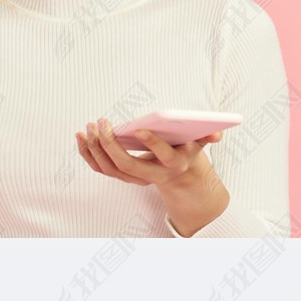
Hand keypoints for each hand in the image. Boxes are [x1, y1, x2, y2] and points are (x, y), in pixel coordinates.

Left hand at [75, 119, 229, 234]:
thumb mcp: (199, 144)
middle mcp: (152, 175)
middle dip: (110, 145)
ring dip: (95, 149)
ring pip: (109, 169)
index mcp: (172, 165)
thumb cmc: (186, 151)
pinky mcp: (122, 175)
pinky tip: (81, 137)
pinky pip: (100, 168)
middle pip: (127, 165)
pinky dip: (88, 154)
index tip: (137, 129)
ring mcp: (135, 178)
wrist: (178, 176)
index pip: (163, 156)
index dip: (151, 143)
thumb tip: (218, 134)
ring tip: (87, 128)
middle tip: (100, 123)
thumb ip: (208, 136)